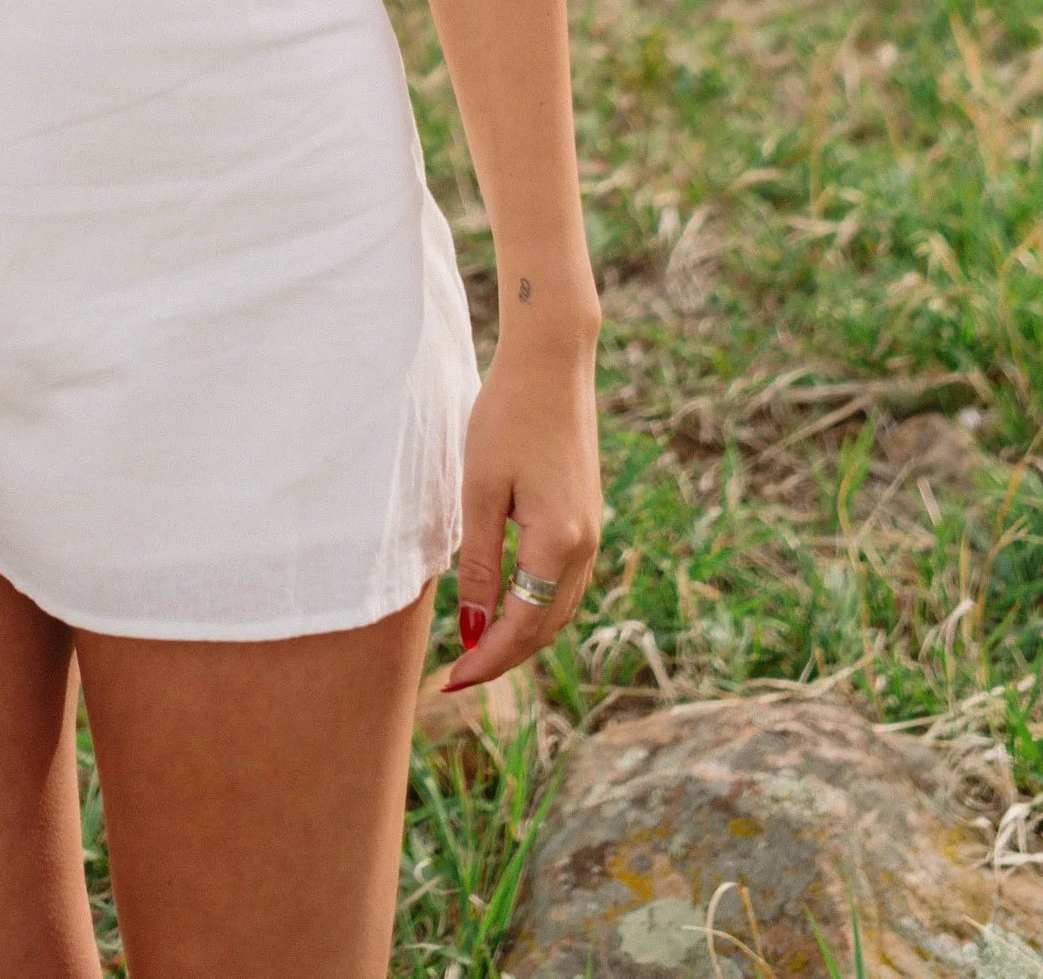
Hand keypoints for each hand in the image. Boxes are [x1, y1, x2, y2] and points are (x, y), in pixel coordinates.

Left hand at [442, 326, 601, 693]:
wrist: (552, 362)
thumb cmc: (507, 416)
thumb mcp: (480, 490)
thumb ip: (479, 563)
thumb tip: (472, 630)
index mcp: (558, 543)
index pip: (521, 626)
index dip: (486, 659)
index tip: (449, 681)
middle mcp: (585, 544)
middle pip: (547, 626)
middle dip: (504, 656)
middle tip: (458, 676)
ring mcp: (592, 530)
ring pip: (560, 608)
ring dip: (523, 635)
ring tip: (479, 649)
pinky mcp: (588, 513)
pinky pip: (566, 581)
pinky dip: (539, 605)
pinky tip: (509, 604)